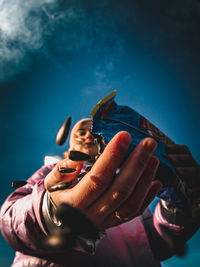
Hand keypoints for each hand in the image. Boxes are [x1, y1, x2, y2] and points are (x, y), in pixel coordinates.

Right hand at [45, 132, 161, 229]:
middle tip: (148, 143)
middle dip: (136, 164)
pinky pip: (134, 213)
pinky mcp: (115, 223)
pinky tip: (157, 181)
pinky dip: (147, 197)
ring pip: (131, 203)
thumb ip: (61, 172)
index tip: (124, 136)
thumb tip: (78, 160)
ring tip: (155, 159)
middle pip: (119, 190)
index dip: (112, 157)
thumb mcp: (51, 184)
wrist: (62, 223)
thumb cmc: (59, 197)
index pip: (98, 178)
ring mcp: (106, 221)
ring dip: (145, 180)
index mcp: (75, 202)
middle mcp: (92, 214)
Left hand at [166, 144, 199, 199]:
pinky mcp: (199, 190)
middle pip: (189, 158)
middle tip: (168, 158)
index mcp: (186, 161)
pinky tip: (188, 191)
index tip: (166, 147)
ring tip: (177, 170)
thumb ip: (165, 165)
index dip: (176, 147)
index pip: (184, 150)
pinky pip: (198, 190)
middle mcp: (193, 167)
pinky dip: (194, 191)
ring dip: (186, 170)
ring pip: (195, 171)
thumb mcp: (173, 171)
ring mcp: (198, 178)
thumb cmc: (178, 181)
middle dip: (179, 157)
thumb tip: (149, 159)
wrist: (189, 194)